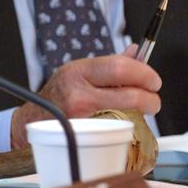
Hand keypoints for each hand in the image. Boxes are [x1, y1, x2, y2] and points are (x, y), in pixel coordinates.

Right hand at [9, 51, 161, 148]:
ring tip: (137, 111)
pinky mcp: (86, 137)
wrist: (34, 120)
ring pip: (128, 115)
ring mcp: (82, 118)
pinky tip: (122, 123)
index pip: (120, 67)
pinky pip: (118, 131)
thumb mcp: (81, 72)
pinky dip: (127, 127)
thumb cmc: (60, 95)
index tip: (154, 81)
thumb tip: (136, 51)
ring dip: (140, 114)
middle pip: (130, 95)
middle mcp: (78, 93)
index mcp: (79, 71)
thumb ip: (111, 64)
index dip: (145, 74)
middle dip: (150, 99)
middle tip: (152, 100)